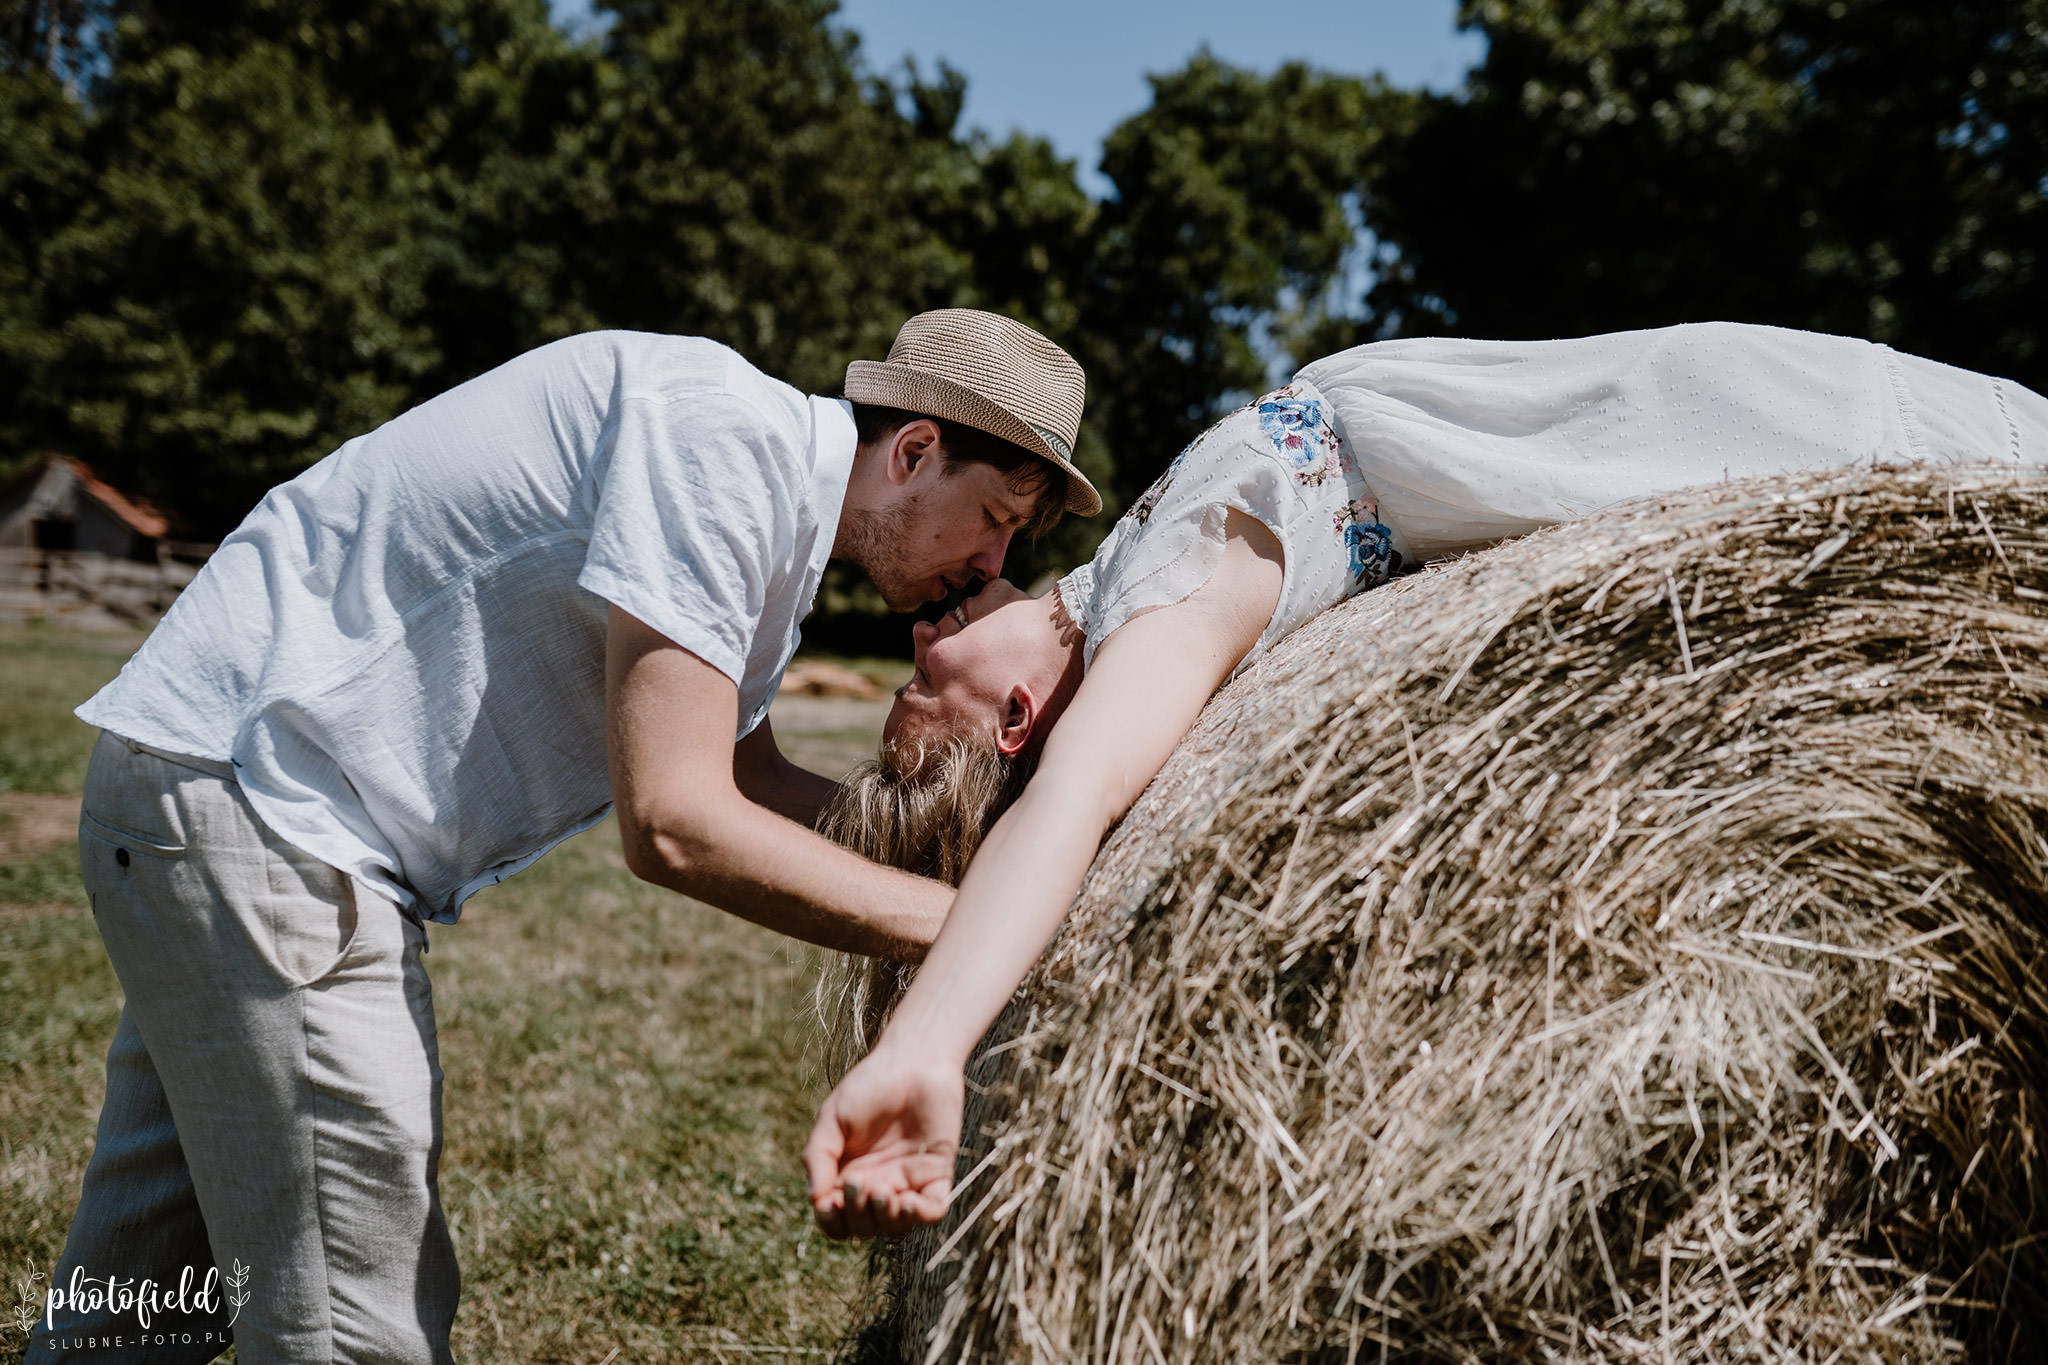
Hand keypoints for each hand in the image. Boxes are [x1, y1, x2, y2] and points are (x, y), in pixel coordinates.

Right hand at [803, 1046, 963, 1238]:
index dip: (831, 1222)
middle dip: (857, 1215)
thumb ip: (818, 1157)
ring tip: (884, 1191)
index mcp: (847, 1175)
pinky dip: (920, 1217)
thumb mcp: (832, 1118)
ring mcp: (908, 1182)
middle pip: (863, 1228)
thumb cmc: (869, 1085)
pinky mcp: (937, 1174)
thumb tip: (814, 1200)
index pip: (836, 1220)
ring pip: (896, 1228)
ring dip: (887, 1219)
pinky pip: (932, 1213)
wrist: (913, 1061)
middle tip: (859, 1181)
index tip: (830, 1202)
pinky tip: (909, 1200)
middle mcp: (877, 1184)